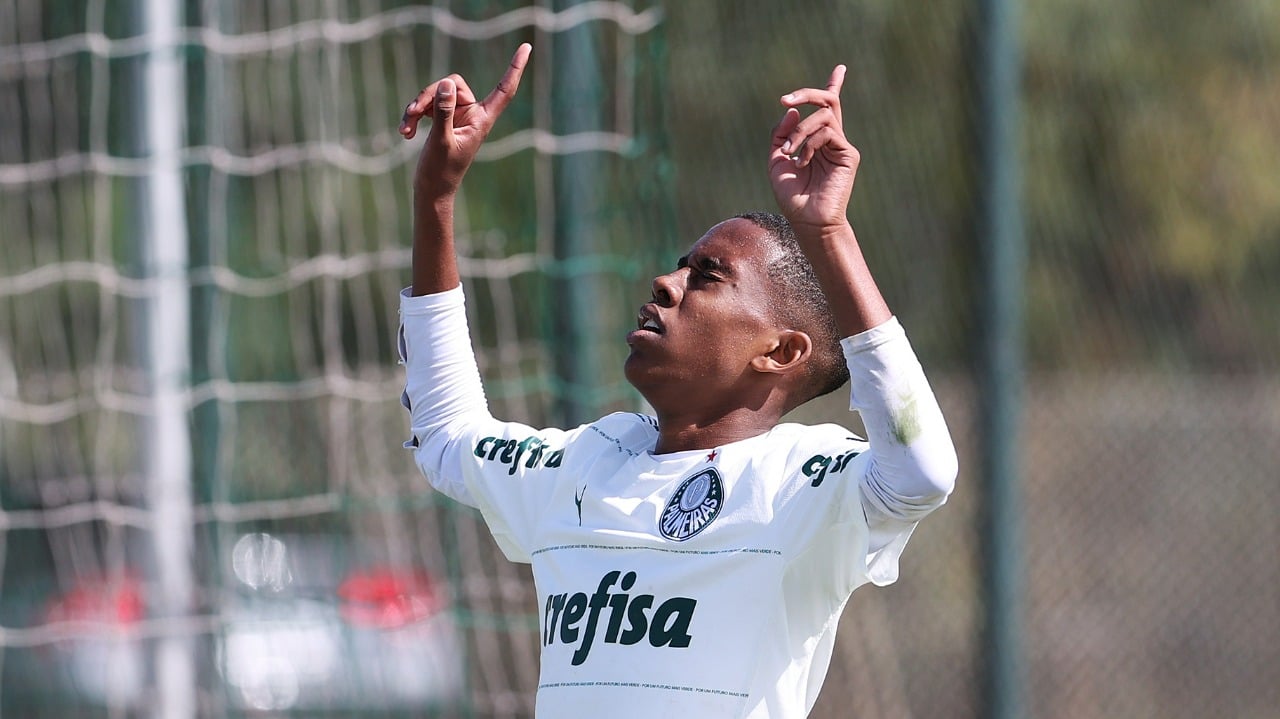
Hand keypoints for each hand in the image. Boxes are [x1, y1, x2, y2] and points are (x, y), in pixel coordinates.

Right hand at [400, 43, 530, 197]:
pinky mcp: (442, 120)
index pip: (504, 90)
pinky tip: (405, 132)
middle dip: (429, 95)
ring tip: (405, 127)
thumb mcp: (441, 141)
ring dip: (417, 107)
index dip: (514, 68)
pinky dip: (414, 115)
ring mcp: (456, 117)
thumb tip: (445, 84)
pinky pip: (427, 105)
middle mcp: (472, 115)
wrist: (431, 191)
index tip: (527, 46)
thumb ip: (443, 112)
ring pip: (436, 94)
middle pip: (452, 84)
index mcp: (482, 120)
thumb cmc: (440, 172)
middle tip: (412, 113)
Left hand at [768, 65, 859, 233]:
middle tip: (784, 99)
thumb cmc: (792, 197)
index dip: (833, 86)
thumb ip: (781, 135)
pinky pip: (828, 132)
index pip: (828, 108)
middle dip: (806, 93)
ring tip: (789, 153)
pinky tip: (802, 162)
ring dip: (799, 131)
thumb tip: (791, 110)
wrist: (807, 221)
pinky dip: (809, 143)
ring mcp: (841, 146)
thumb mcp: (776, 161)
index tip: (840, 69)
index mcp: (817, 141)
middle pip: (827, 101)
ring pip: (822, 116)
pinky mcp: (849, 155)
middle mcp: (832, 140)